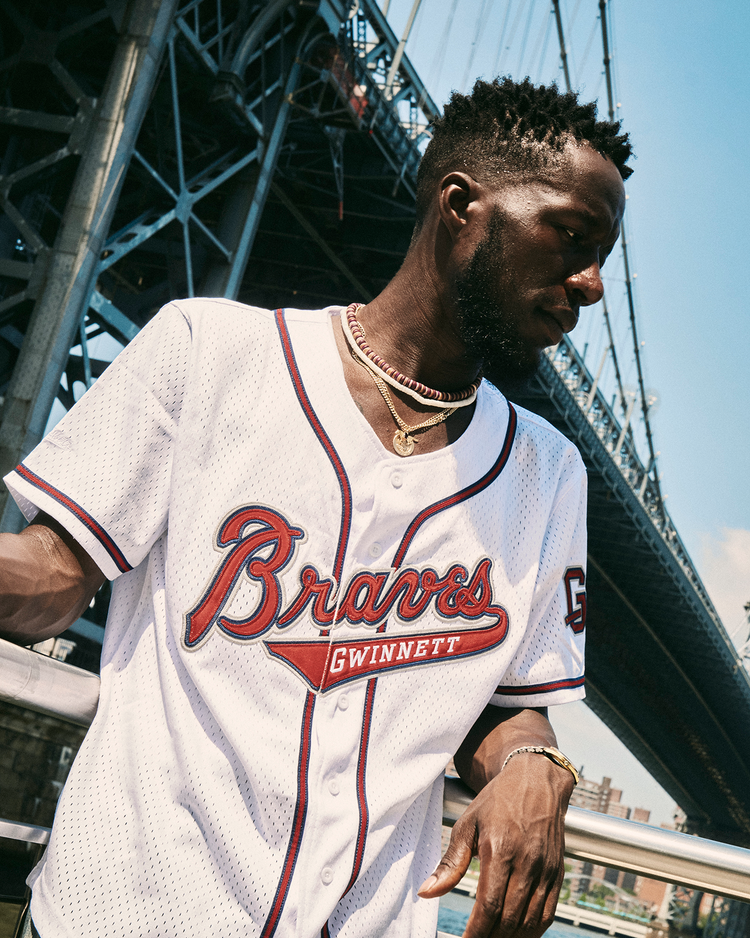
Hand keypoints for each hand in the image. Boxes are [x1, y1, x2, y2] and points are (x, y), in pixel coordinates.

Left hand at [418, 753, 573, 937]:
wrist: (536, 779)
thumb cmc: (498, 800)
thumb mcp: (468, 824)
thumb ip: (450, 863)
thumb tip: (427, 892)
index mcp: (501, 849)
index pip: (489, 904)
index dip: (476, 931)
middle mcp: (527, 861)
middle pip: (510, 918)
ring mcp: (546, 869)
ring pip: (530, 921)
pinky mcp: (557, 873)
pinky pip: (548, 913)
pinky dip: (533, 932)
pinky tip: (517, 934)